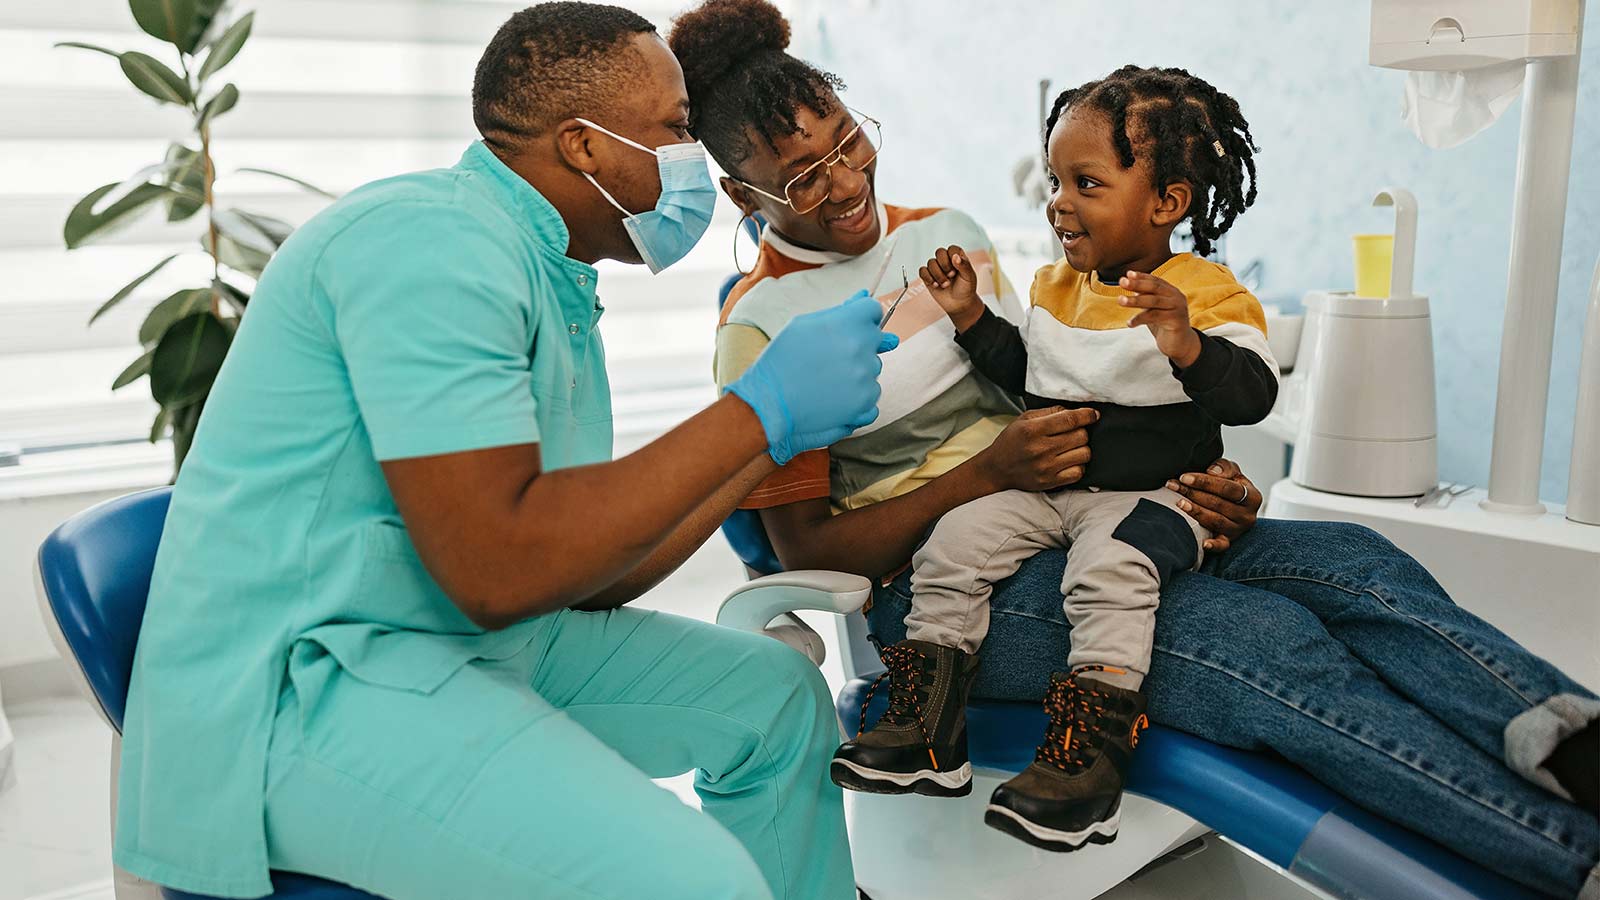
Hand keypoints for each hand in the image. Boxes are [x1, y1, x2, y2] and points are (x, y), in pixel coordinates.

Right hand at [727, 290, 898, 464]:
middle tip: (830, 357)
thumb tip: (864, 296)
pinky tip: (835, 396)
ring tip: (827, 379)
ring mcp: (866, 378)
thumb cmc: (781, 361)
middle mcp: (862, 348)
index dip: (860, 317)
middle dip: (859, 344)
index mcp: (848, 323)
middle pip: (875, 339)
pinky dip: (858, 396)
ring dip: (858, 371)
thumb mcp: (803, 325)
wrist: (768, 404)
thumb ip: (839, 311)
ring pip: (873, 368)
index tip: (850, 326)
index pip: (872, 310)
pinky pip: (872, 393)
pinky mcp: (865, 403)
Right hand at [919, 245, 984, 332]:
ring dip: (938, 275)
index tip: (957, 269)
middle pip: (939, 252)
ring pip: (930, 262)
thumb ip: (964, 265)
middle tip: (951, 275)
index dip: (953, 257)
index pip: (952, 249)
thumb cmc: (966, 289)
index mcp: (958, 257)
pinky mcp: (928, 277)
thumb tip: (955, 256)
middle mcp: (946, 261)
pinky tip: (935, 285)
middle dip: (944, 265)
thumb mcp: (969, 277)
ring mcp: (936, 268)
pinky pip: (922, 271)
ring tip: (945, 284)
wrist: (959, 304)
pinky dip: (928, 278)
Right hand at [974, 406, 1098, 492]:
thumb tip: (1074, 411)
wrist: (996, 469)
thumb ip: (1049, 412)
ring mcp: (1047, 467)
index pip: (1070, 420)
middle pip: (1081, 436)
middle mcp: (1041, 449)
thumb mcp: (1024, 419)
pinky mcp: (1050, 482)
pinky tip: (1069, 461)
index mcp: (1033, 430)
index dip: (1086, 415)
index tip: (1093, 414)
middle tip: (1073, 433)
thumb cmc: (1011, 441)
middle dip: (1081, 431)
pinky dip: (1078, 465)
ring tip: (1071, 447)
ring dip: (1082, 448)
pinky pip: (1079, 472)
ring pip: (1084, 454)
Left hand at [1119, 270, 1200, 367]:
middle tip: (1122, 282)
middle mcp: (1177, 297)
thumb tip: (1129, 284)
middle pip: (1155, 288)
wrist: (1180, 345)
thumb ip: (1145, 297)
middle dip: (1137, 284)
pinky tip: (1130, 323)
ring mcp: (1178, 308)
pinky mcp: (1177, 321)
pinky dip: (1140, 319)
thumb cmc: (1165, 325)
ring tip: (1121, 300)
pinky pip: (1155, 317)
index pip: (1155, 281)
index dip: (1142, 277)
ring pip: (1154, 301)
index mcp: (1171, 292)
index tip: (1128, 274)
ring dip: (1135, 300)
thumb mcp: (1153, 309)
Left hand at [1164, 458, 1259, 551]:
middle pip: (1218, 504)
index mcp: (1252, 496)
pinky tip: (1203, 543)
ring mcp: (1238, 530)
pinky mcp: (1229, 541)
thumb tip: (1213, 471)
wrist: (1232, 505)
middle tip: (1173, 486)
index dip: (1205, 482)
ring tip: (1179, 502)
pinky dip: (1213, 545)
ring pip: (1215, 521)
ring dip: (1195, 511)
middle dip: (1193, 493)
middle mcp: (1248, 515)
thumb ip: (1224, 467)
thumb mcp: (1231, 472)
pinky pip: (1222, 545)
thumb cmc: (1229, 485)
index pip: (1227, 488)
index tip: (1185, 477)